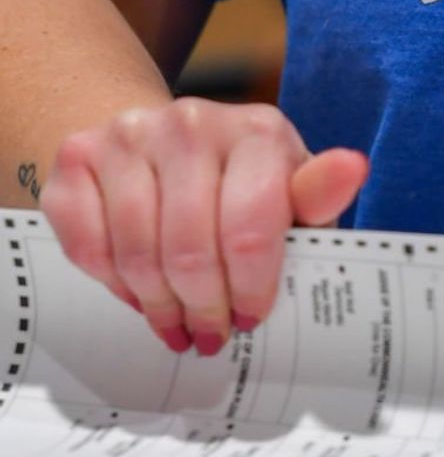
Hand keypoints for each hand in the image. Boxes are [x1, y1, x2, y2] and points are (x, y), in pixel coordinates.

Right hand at [40, 98, 368, 355]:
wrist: (167, 143)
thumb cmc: (244, 184)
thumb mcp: (292, 193)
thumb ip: (320, 195)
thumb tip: (353, 168)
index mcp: (258, 130)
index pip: (251, 227)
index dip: (250, 287)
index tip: (251, 317)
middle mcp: (192, 122)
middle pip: (190, 248)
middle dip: (204, 307)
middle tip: (211, 334)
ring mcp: (129, 134)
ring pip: (137, 252)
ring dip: (160, 304)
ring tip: (178, 324)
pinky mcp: (77, 154)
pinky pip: (88, 245)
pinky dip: (114, 283)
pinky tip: (140, 293)